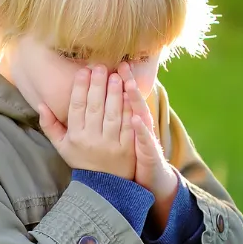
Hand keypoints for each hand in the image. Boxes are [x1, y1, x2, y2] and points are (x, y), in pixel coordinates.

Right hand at [38, 66, 135, 178]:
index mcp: (75, 137)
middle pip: (94, 107)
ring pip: (112, 113)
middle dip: (97, 85)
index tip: (84, 71)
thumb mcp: (61, 145)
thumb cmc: (81, 160)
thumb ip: (50, 125)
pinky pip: (128, 124)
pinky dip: (128, 108)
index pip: (77, 108)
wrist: (103, 185)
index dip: (80, 88)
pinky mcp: (127, 147)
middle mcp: (91, 139)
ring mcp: (110, 143)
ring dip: (114, 93)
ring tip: (115, 75)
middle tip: (101, 66)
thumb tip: (40, 105)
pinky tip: (128, 93)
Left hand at [120, 63, 179, 224]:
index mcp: (125, 119)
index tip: (105, 65)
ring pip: (140, 114)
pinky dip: (140, 128)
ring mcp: (144, 136)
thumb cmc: (127, 155)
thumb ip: (107, 117)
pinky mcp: (149, 151)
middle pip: (131, 100)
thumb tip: (93, 98)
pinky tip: (136, 119)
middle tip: (120, 65)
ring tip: (129, 84)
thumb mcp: (115, 135)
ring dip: (135, 99)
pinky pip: (145, 138)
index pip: (119, 96)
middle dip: (125, 82)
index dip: (114, 81)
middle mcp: (138, 123)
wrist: (146, 179)